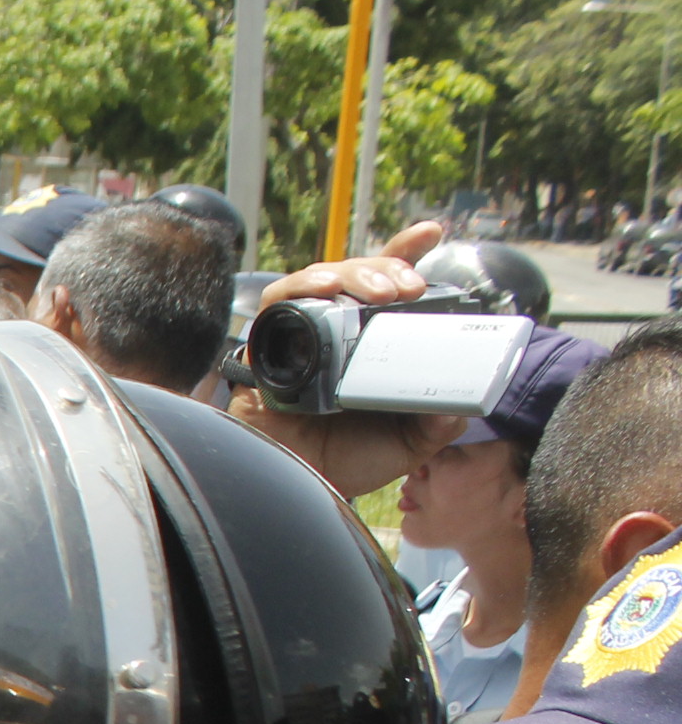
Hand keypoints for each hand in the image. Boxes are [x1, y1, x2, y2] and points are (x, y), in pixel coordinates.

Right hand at [227, 219, 466, 497]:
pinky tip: (326, 291)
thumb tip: (458, 405)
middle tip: (410, 287)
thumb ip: (436, 423)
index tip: (431, 232)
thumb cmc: (346, 462)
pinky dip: (300, 289)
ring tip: (380, 291)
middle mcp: (335, 332)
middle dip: (385, 266)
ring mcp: (299, 336)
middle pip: (357, 275)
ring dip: (352, 274)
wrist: (298, 490)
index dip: (405, 253)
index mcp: (370, 344)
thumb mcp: (408, 443)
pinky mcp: (266, 348)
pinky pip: (276, 304)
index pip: (388, 288)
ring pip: (319, 279)